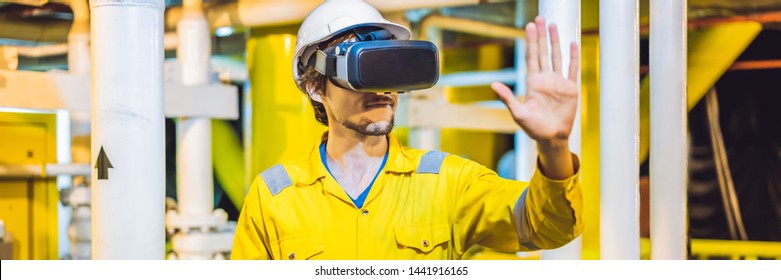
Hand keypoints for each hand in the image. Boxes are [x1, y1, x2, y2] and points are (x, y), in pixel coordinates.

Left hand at [492, 16, 578, 143]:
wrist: (552, 138)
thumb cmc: (533, 128)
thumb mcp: (518, 113)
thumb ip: (507, 97)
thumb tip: (493, 84)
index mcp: (533, 83)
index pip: (531, 57)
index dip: (530, 42)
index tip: (529, 27)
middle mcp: (545, 79)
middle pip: (542, 52)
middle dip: (541, 36)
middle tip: (540, 19)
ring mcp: (558, 82)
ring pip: (557, 57)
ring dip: (555, 42)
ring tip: (554, 26)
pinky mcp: (570, 89)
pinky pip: (572, 69)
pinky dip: (573, 57)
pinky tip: (572, 44)